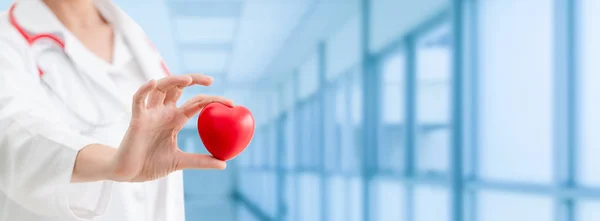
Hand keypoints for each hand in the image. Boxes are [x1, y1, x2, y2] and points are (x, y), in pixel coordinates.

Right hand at [109, 74, 231, 181]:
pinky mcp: (136, 119)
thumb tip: (224, 163)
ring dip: (173, 80)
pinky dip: (144, 90)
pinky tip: (153, 83)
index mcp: (175, 120)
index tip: (231, 103)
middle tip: (211, 80)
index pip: (196, 103)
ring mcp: (150, 113)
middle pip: (179, 87)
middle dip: (194, 79)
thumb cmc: (151, 164)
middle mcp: (163, 112)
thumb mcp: (180, 162)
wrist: (128, 173)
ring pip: (160, 88)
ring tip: (188, 79)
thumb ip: (200, 161)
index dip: (212, 100)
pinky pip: (138, 100)